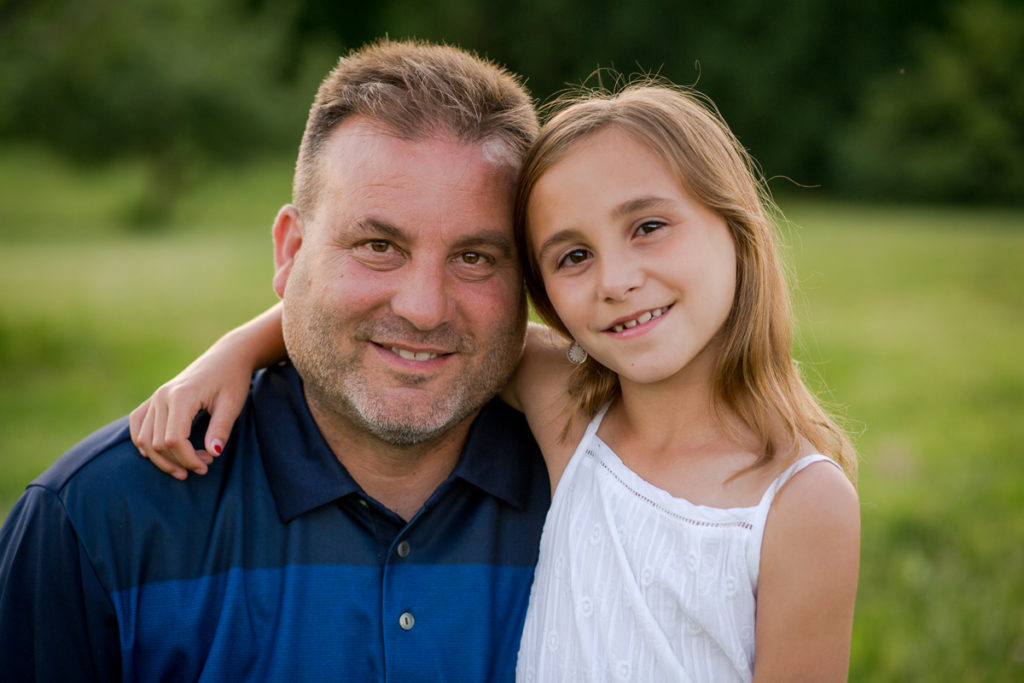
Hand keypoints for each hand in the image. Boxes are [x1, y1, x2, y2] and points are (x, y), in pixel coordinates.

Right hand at [129, 350, 249, 479]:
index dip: (188, 459)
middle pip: (158, 443)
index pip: (174, 440)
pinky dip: (143, 443)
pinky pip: (137, 425)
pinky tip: (157, 455)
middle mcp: (162, 396)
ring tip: (186, 466)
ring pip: (144, 439)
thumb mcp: (232, 404)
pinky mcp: (153, 399)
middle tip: (204, 465)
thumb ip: (221, 428)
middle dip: (180, 461)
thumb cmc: (232, 379)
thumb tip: (213, 453)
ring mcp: (155, 397)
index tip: (206, 466)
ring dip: (162, 459)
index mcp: (181, 396)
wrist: (226, 357)